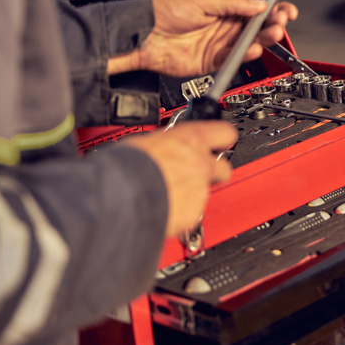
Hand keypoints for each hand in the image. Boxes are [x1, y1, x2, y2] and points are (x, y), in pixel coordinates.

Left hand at [109, 0, 298, 76]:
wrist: (144, 35)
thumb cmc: (165, 11)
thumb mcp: (205, 0)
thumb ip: (234, 4)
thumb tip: (260, 5)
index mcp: (226, 7)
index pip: (257, 9)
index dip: (273, 9)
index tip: (286, 10)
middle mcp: (225, 26)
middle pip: (257, 28)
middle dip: (273, 25)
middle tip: (280, 23)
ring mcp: (220, 44)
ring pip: (250, 44)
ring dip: (263, 40)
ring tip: (271, 34)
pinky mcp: (213, 62)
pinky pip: (235, 60)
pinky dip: (246, 56)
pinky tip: (252, 49)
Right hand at [123, 121, 236, 237]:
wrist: (119, 196)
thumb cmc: (125, 166)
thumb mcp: (147, 142)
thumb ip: (166, 145)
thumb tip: (163, 148)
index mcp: (191, 139)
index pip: (224, 132)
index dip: (222, 139)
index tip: (219, 142)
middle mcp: (201, 163)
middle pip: (223, 167)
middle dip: (212, 171)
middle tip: (193, 173)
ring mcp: (200, 189)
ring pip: (204, 191)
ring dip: (190, 193)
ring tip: (166, 194)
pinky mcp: (193, 212)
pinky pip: (192, 212)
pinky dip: (180, 212)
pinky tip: (162, 208)